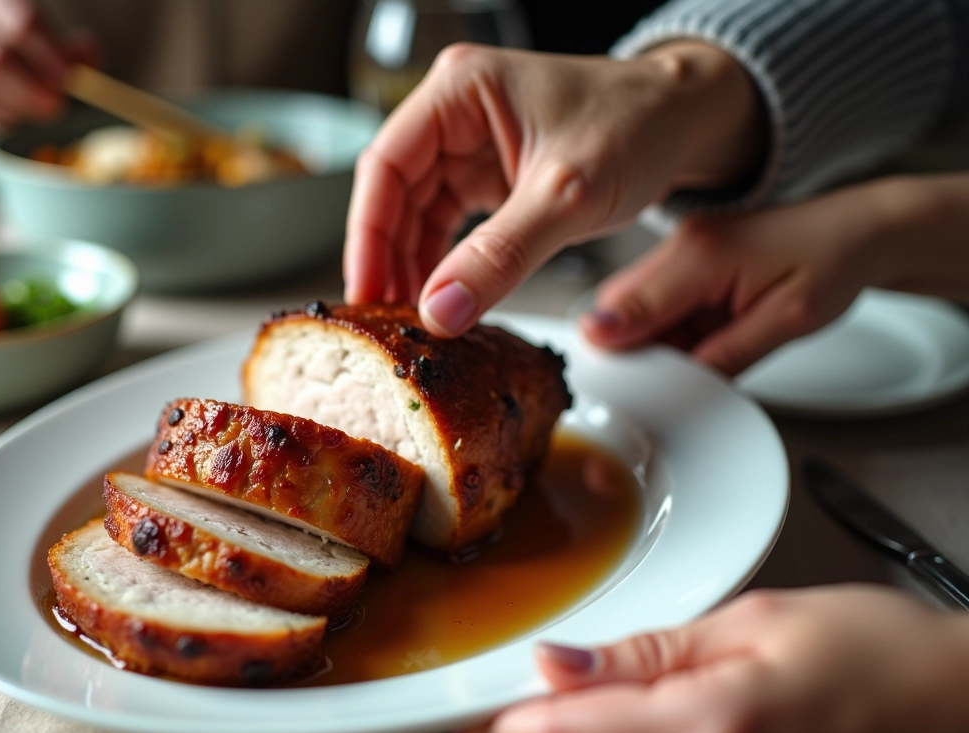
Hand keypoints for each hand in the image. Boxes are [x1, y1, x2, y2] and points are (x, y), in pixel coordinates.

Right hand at [0, 0, 95, 125]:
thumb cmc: (17, 44)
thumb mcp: (46, 35)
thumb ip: (71, 49)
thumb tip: (88, 56)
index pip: (21, 21)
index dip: (48, 54)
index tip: (68, 79)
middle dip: (30, 91)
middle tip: (55, 104)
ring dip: (14, 109)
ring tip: (34, 108)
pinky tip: (12, 112)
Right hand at [344, 41, 765, 335]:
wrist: (688, 122)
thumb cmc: (639, 125)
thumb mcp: (568, 195)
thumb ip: (501, 256)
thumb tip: (442, 309)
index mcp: (460, 90)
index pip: (386, 165)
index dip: (368, 234)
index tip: (366, 291)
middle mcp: (456, 113)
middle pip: (394, 193)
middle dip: (388, 259)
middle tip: (385, 320)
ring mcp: (470, 145)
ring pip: (417, 214)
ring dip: (412, 266)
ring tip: (411, 320)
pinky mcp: (489, 175)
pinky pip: (448, 224)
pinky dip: (443, 264)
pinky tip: (443, 299)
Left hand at [455, 586, 968, 732]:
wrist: (967, 720)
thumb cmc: (878, 654)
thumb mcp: (752, 621)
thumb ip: (641, 654)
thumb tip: (552, 665)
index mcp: (711, 730)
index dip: (496, 728)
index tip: (463, 712)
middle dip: (579, 715)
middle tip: (622, 669)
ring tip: (714, 693)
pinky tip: (731, 732)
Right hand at [580, 174, 968, 375]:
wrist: (863, 231)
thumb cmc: (835, 262)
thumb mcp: (784, 321)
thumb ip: (719, 353)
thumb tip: (668, 381)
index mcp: (701, 255)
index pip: (627, 309)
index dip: (608, 351)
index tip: (605, 388)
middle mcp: (682, 245)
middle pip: (617, 307)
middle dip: (624, 350)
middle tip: (653, 384)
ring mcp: (683, 249)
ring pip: (634, 308)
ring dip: (649, 343)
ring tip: (692, 363)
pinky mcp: (691, 259)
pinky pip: (658, 304)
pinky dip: (670, 332)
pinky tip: (700, 344)